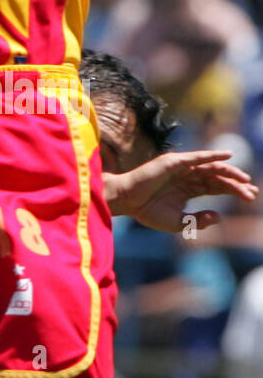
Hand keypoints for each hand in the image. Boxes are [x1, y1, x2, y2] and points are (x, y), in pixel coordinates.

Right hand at [107, 148, 257, 233]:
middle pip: (217, 178)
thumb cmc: (148, 212)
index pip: (216, 187)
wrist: (127, 201)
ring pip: (211, 168)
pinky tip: (227, 156)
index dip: (234, 191)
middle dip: (236, 184)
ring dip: (229, 172)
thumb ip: (199, 220)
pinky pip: (197, 158)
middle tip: (252, 192)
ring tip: (245, 179)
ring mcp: (181, 168)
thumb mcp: (179, 222)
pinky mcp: (173, 162)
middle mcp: (188, 176)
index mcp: (189, 189)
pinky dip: (212, 155)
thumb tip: (220, 217)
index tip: (250, 197)